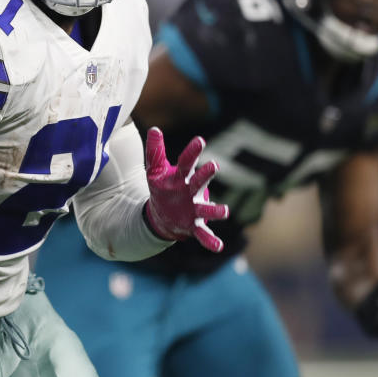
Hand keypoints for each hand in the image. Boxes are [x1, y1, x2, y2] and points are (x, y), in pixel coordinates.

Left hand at [143, 127, 228, 251]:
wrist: (163, 214)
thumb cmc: (163, 188)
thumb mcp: (155, 170)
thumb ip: (155, 151)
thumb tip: (153, 129)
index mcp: (182, 177)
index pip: (187, 162)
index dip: (193, 152)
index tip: (200, 140)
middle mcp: (192, 191)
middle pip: (199, 182)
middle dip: (206, 175)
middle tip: (213, 166)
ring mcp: (195, 209)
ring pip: (207, 209)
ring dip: (215, 210)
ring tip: (224, 211)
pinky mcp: (194, 226)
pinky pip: (204, 234)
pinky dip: (211, 241)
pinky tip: (218, 247)